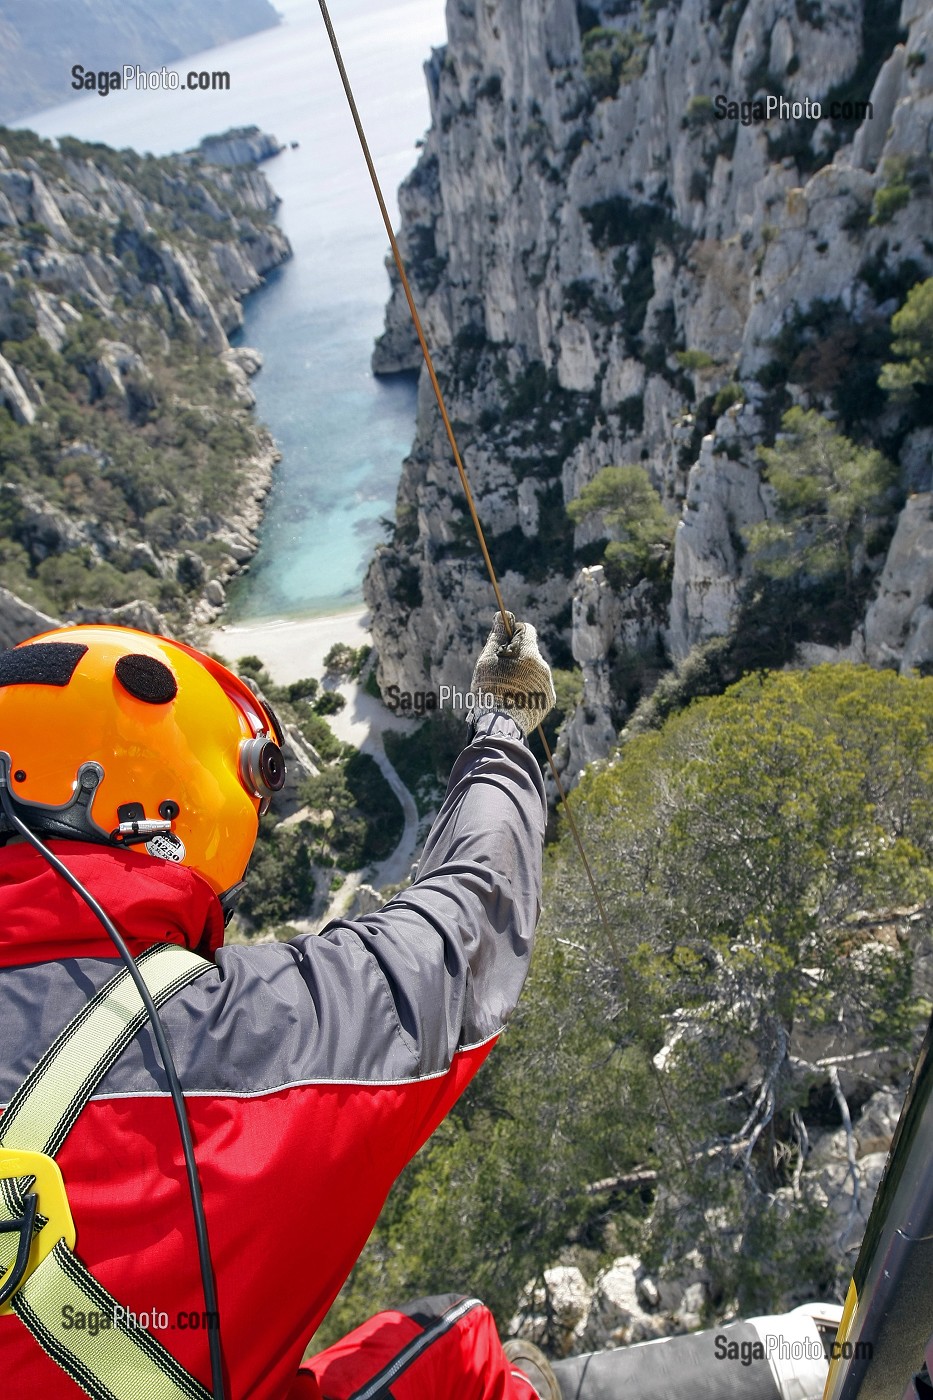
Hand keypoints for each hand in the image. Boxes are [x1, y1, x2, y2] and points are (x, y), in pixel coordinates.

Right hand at [470, 612, 555, 735]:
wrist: (501, 725)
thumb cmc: (491, 689)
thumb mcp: (488, 659)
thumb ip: (497, 635)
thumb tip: (502, 614)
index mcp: (530, 653)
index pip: (526, 630)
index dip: (513, 633)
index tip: (502, 643)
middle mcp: (543, 667)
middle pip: (529, 652)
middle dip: (516, 657)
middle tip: (499, 671)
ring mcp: (547, 685)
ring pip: (533, 671)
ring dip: (521, 674)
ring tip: (505, 689)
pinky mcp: (548, 701)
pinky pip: (537, 688)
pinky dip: (527, 690)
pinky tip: (513, 699)